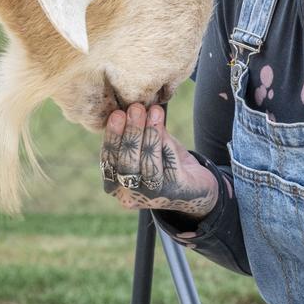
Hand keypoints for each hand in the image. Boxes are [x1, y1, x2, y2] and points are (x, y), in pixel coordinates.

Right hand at [100, 103, 218, 217]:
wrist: (196, 185)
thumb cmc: (164, 161)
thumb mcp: (147, 146)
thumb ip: (138, 133)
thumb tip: (133, 106)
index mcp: (116, 185)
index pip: (108, 161)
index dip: (113, 138)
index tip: (117, 114)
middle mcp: (131, 195)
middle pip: (127, 165)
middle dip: (131, 133)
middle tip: (136, 108)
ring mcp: (153, 196)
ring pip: (147, 166)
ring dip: (150, 135)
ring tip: (155, 111)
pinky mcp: (175, 192)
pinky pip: (169, 167)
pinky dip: (166, 144)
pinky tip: (165, 127)